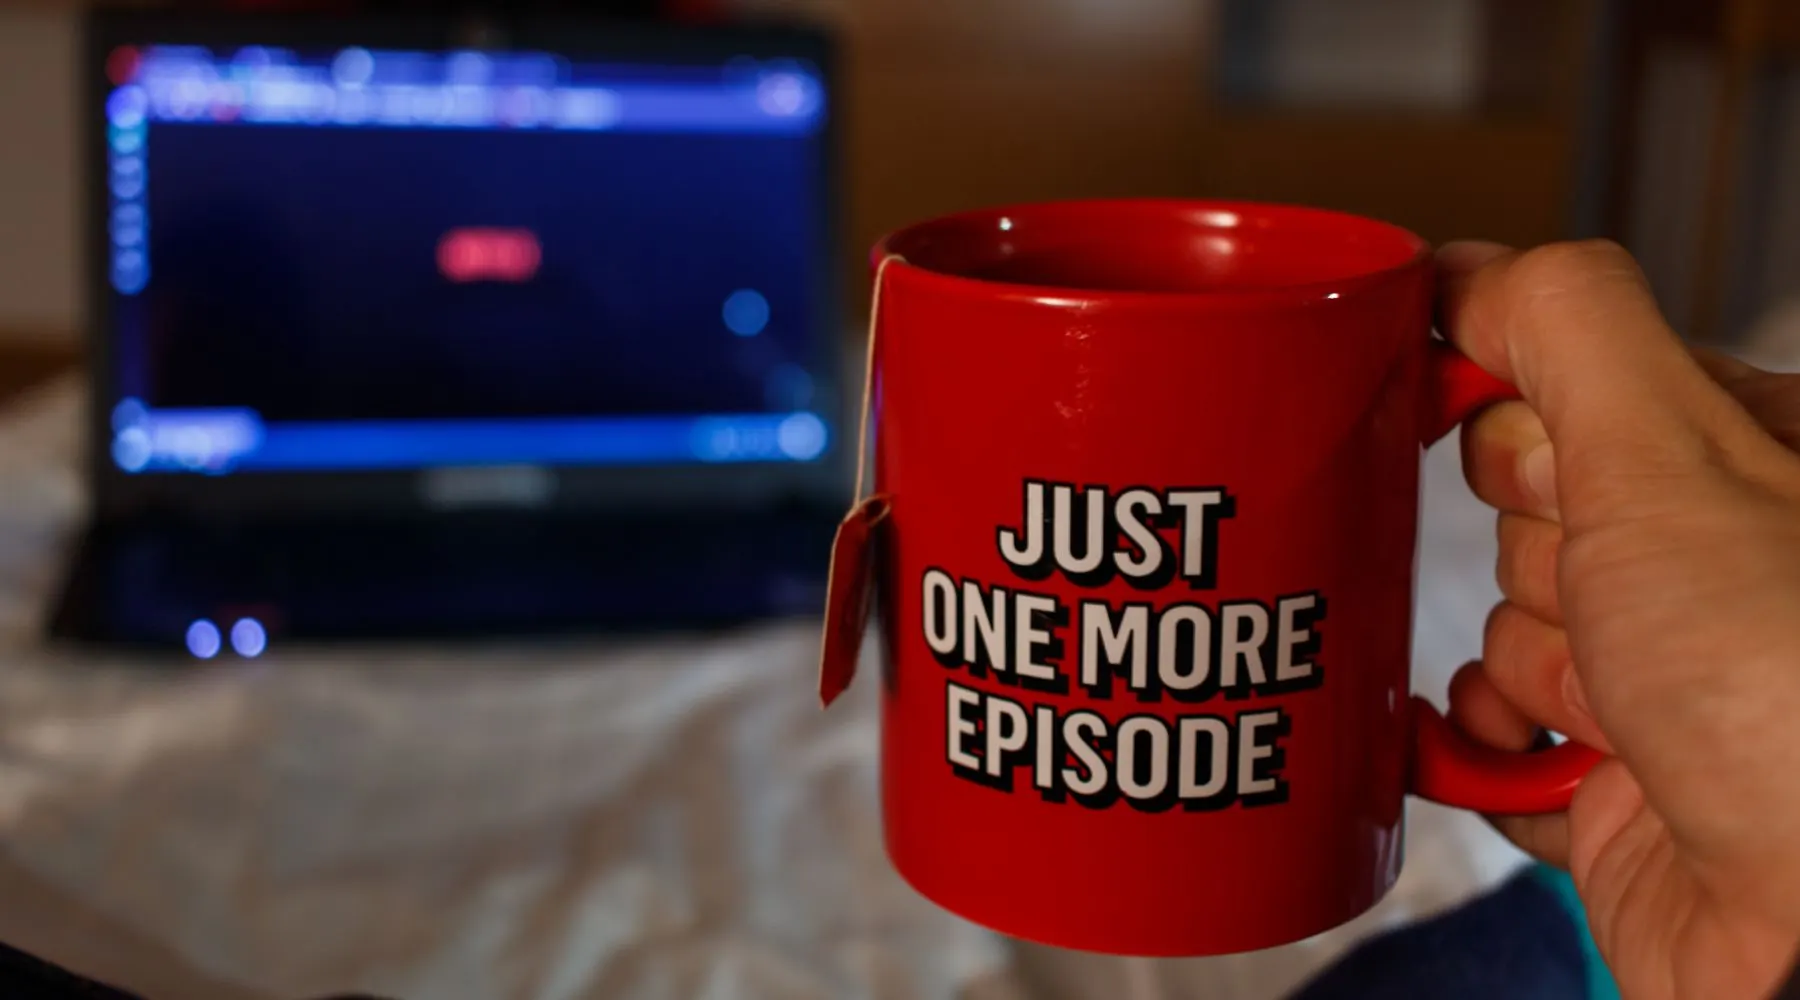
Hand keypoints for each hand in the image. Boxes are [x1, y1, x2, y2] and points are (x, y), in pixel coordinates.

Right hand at [1440, 240, 1799, 999]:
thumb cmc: (1791, 698)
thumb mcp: (1671, 451)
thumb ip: (1568, 327)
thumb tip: (1466, 265)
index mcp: (1747, 468)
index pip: (1573, 386)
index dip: (1501, 399)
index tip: (1440, 408)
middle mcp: (1714, 576)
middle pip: (1525, 513)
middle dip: (1522, 554)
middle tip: (1588, 591)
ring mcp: (1668, 690)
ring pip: (1504, 632)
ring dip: (1511, 666)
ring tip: (1585, 707)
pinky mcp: (1616, 797)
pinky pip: (1490, 750)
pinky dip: (1471, 754)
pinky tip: (1499, 758)